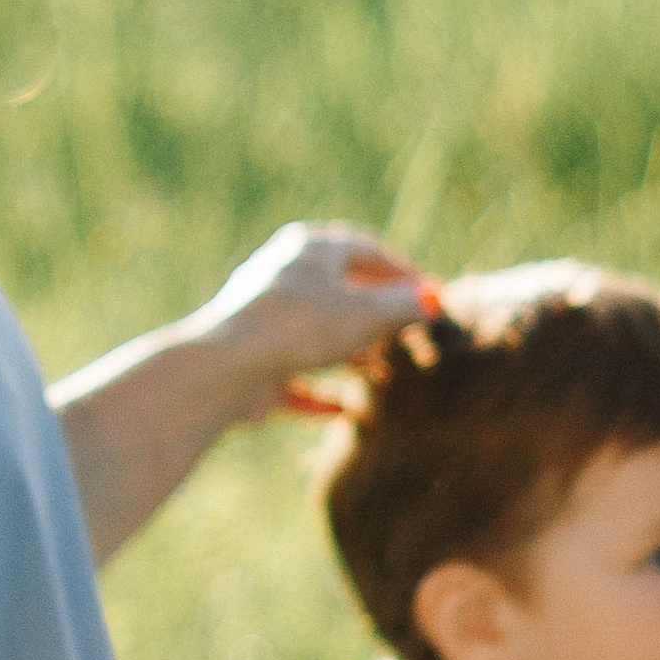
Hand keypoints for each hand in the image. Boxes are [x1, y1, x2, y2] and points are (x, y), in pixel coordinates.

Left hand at [187, 221, 430, 423]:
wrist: (226, 367)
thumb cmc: (301, 327)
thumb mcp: (366, 313)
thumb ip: (403, 306)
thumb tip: (433, 300)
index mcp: (308, 248)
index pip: (366, 250)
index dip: (403, 273)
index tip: (431, 295)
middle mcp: (281, 276)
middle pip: (338, 291)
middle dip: (376, 314)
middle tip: (408, 333)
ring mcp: (262, 320)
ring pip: (315, 333)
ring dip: (351, 352)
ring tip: (385, 371)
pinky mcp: (249, 363)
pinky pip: (293, 375)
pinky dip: (320, 390)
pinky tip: (344, 410)